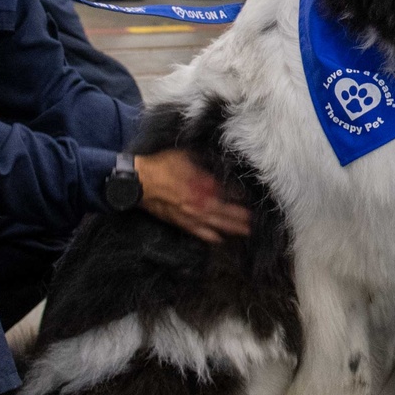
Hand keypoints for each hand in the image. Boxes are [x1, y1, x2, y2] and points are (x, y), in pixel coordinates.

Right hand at [134, 149, 252, 242]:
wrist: (139, 181)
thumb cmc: (161, 165)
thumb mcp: (186, 155)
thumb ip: (203, 160)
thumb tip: (216, 161)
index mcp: (203, 184)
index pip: (227, 192)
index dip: (240, 196)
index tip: (251, 199)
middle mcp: (200, 202)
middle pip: (226, 211)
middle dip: (241, 216)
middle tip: (255, 221)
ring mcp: (190, 215)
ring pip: (215, 224)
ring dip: (232, 228)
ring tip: (245, 232)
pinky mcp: (180, 222)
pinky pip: (198, 232)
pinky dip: (210, 236)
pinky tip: (219, 240)